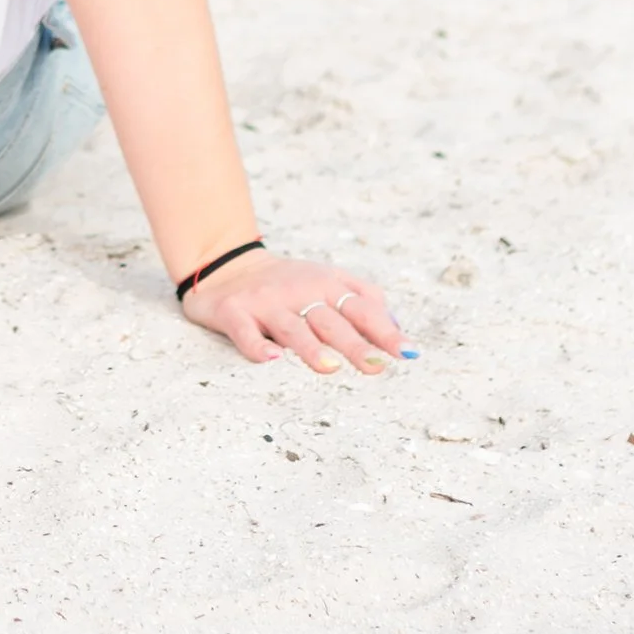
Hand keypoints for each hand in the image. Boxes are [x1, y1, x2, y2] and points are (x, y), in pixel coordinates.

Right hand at [179, 250, 404, 372]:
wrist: (227, 265)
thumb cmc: (287, 283)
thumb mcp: (328, 280)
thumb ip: (363, 298)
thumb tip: (396, 329)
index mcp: (325, 284)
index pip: (361, 308)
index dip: (383, 330)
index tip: (407, 352)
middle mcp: (298, 292)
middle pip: (330, 321)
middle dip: (354, 344)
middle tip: (376, 367)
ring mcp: (266, 304)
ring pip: (292, 327)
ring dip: (311, 348)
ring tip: (330, 368)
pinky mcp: (234, 313)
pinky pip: (244, 332)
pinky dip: (257, 346)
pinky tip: (270, 358)